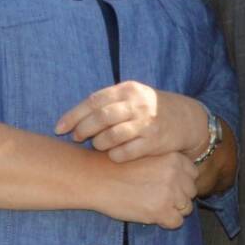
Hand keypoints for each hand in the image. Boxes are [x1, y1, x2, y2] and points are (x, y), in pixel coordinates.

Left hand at [56, 82, 206, 162]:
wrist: (185, 119)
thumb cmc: (149, 108)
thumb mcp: (131, 97)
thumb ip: (106, 102)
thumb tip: (74, 117)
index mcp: (127, 89)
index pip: (94, 101)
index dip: (73, 115)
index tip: (59, 128)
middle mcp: (137, 104)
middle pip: (101, 118)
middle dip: (83, 130)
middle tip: (76, 138)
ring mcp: (147, 123)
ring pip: (112, 136)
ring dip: (99, 144)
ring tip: (97, 146)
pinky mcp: (155, 142)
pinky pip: (126, 152)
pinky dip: (114, 155)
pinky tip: (112, 155)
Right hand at [97, 151, 197, 229]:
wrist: (97, 178)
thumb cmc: (118, 167)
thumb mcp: (146, 155)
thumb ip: (167, 165)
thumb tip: (183, 181)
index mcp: (174, 157)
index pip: (192, 174)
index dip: (180, 181)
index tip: (164, 184)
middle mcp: (176, 173)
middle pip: (191, 191)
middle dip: (178, 196)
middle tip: (156, 196)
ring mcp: (170, 192)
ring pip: (186, 208)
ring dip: (172, 209)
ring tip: (151, 204)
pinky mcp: (161, 210)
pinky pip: (176, 222)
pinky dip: (165, 221)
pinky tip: (150, 213)